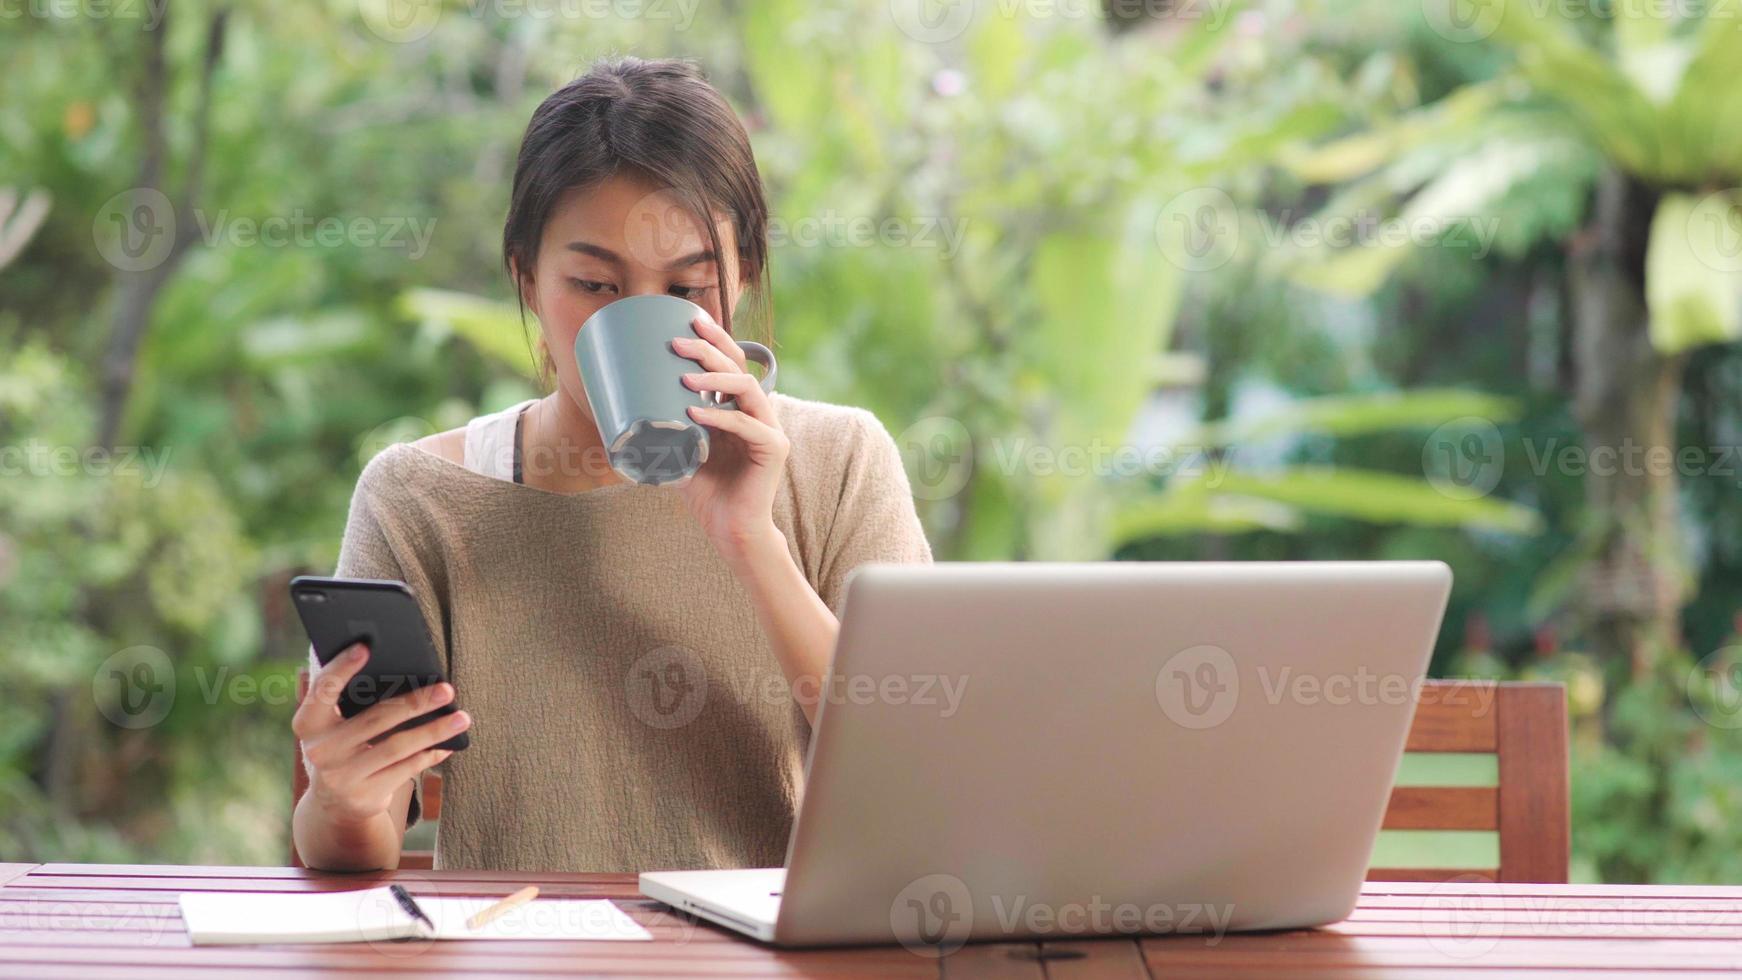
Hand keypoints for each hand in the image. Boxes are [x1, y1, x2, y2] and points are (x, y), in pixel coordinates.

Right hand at [292, 643, 468, 826]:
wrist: (333, 806)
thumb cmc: (342, 748)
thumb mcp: (334, 727)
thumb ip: (350, 700)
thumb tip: (399, 668)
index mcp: (308, 724)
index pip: (322, 689)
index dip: (341, 667)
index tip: (365, 646)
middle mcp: (320, 751)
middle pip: (375, 719)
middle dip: (416, 702)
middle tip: (446, 689)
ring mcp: (341, 777)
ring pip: (397, 746)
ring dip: (434, 730)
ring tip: (461, 717)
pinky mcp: (364, 796)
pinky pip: (406, 770)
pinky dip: (430, 754)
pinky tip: (449, 743)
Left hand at [673, 311, 788, 557]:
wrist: (731, 531)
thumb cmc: (706, 493)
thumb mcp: (679, 453)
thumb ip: (663, 430)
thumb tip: (616, 413)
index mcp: (740, 409)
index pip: (733, 363)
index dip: (715, 339)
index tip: (689, 321)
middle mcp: (758, 413)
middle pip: (739, 367)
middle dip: (709, 349)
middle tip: (678, 342)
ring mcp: (769, 430)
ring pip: (747, 388)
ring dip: (715, 378)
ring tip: (684, 375)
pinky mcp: (773, 450)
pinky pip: (747, 426)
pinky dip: (719, 417)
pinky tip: (695, 412)